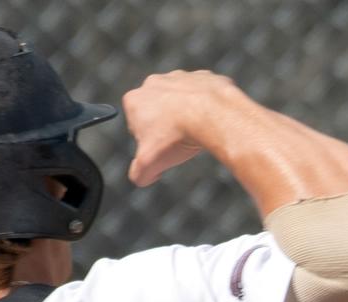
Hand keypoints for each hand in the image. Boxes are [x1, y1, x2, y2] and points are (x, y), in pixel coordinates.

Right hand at [123, 70, 242, 186]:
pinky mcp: (204, 77)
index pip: (136, 127)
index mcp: (134, 100)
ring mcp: (180, 77)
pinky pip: (204, 95)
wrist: (212, 115)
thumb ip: (139, 174)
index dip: (148, 142)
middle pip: (158, 112)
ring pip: (182, 102)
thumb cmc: (177, 136)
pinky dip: (207, 107)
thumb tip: (142, 177)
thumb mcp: (148, 164)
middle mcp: (154, 83)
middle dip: (167, 127)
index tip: (161, 150)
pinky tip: (210, 122)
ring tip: (195, 134)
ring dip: (187, 116)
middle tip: (179, 143)